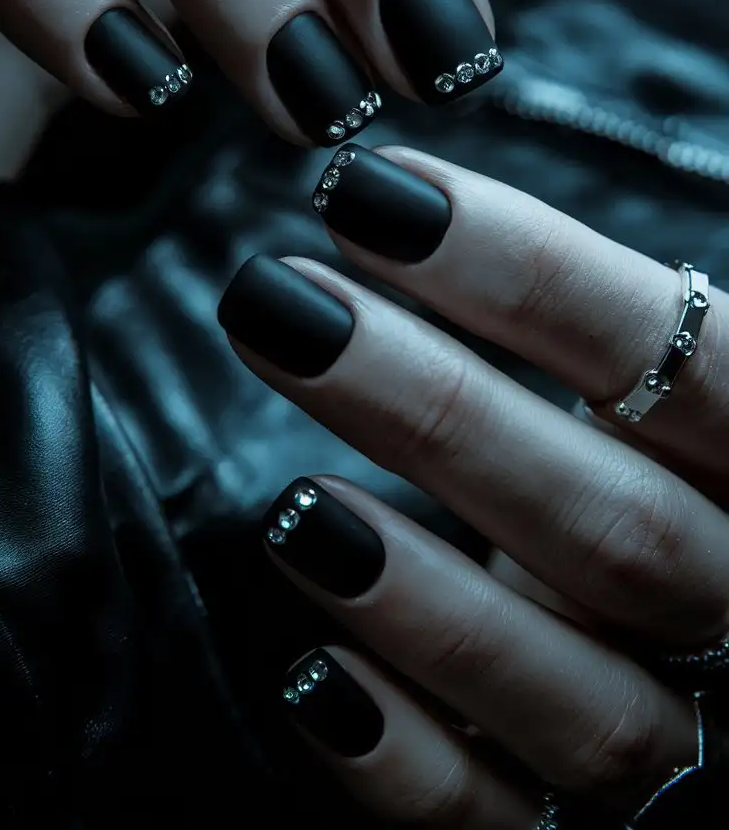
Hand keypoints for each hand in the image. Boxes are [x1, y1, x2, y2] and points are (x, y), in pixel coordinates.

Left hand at [218, 146, 728, 825]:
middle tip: (280, 303)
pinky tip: (319, 681)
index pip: (696, 362)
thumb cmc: (682, 477)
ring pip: (585, 699)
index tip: (375, 197)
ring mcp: (697, 733)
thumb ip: (612, 337)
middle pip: (622, 530)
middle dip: (440, 414)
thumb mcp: (674, 398)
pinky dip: (417, 766)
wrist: (725, 643)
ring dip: (434, 608)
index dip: (539, 275)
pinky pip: (513, 826)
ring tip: (293, 507)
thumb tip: (409, 207)